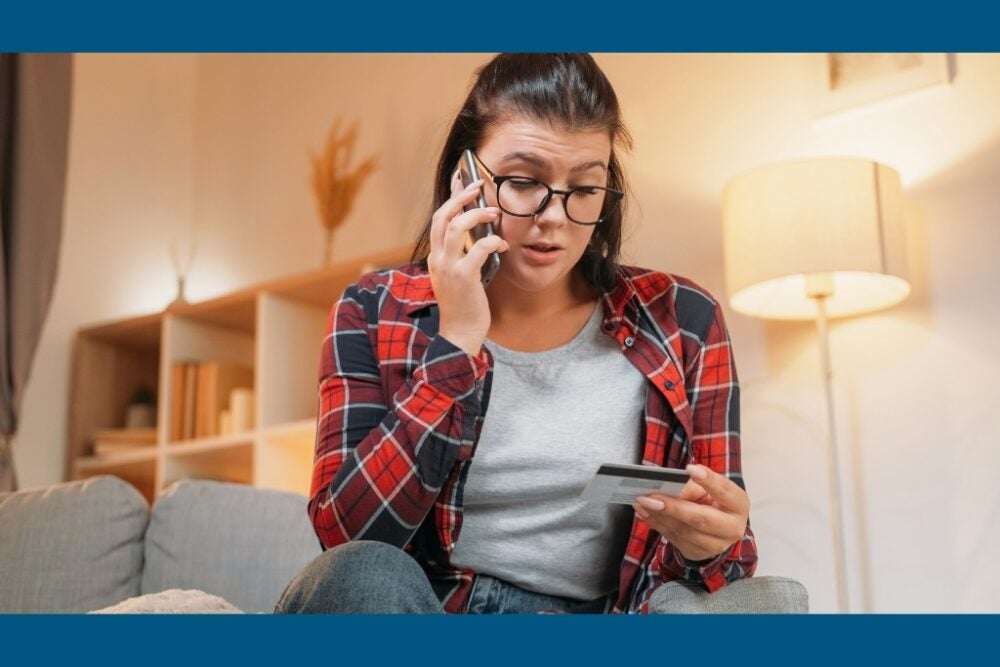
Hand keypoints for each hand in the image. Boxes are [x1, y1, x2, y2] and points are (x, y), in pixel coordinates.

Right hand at [427, 171, 508, 355]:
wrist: (460, 332)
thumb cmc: (464, 305)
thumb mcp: (458, 275)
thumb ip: (462, 255)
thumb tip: (479, 233)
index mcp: (436, 257)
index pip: (438, 219)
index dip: (451, 197)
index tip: (461, 180)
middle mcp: (438, 259)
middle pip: (443, 216)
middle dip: (461, 197)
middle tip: (479, 186)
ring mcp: (449, 267)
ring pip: (456, 227)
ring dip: (478, 215)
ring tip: (494, 212)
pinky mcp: (464, 277)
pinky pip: (479, 248)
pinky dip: (494, 241)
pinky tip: (504, 246)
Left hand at [632, 464, 749, 562]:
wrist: (717, 528)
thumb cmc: (712, 501)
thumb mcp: (708, 489)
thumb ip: (691, 486)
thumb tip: (668, 489)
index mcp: (737, 504)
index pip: (725, 491)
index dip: (709, 480)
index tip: (690, 469)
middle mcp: (731, 528)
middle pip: (700, 519)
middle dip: (672, 507)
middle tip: (650, 496)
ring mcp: (715, 545)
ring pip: (683, 531)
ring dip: (658, 516)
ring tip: (641, 501)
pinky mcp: (697, 553)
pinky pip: (674, 538)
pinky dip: (656, 524)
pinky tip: (644, 512)